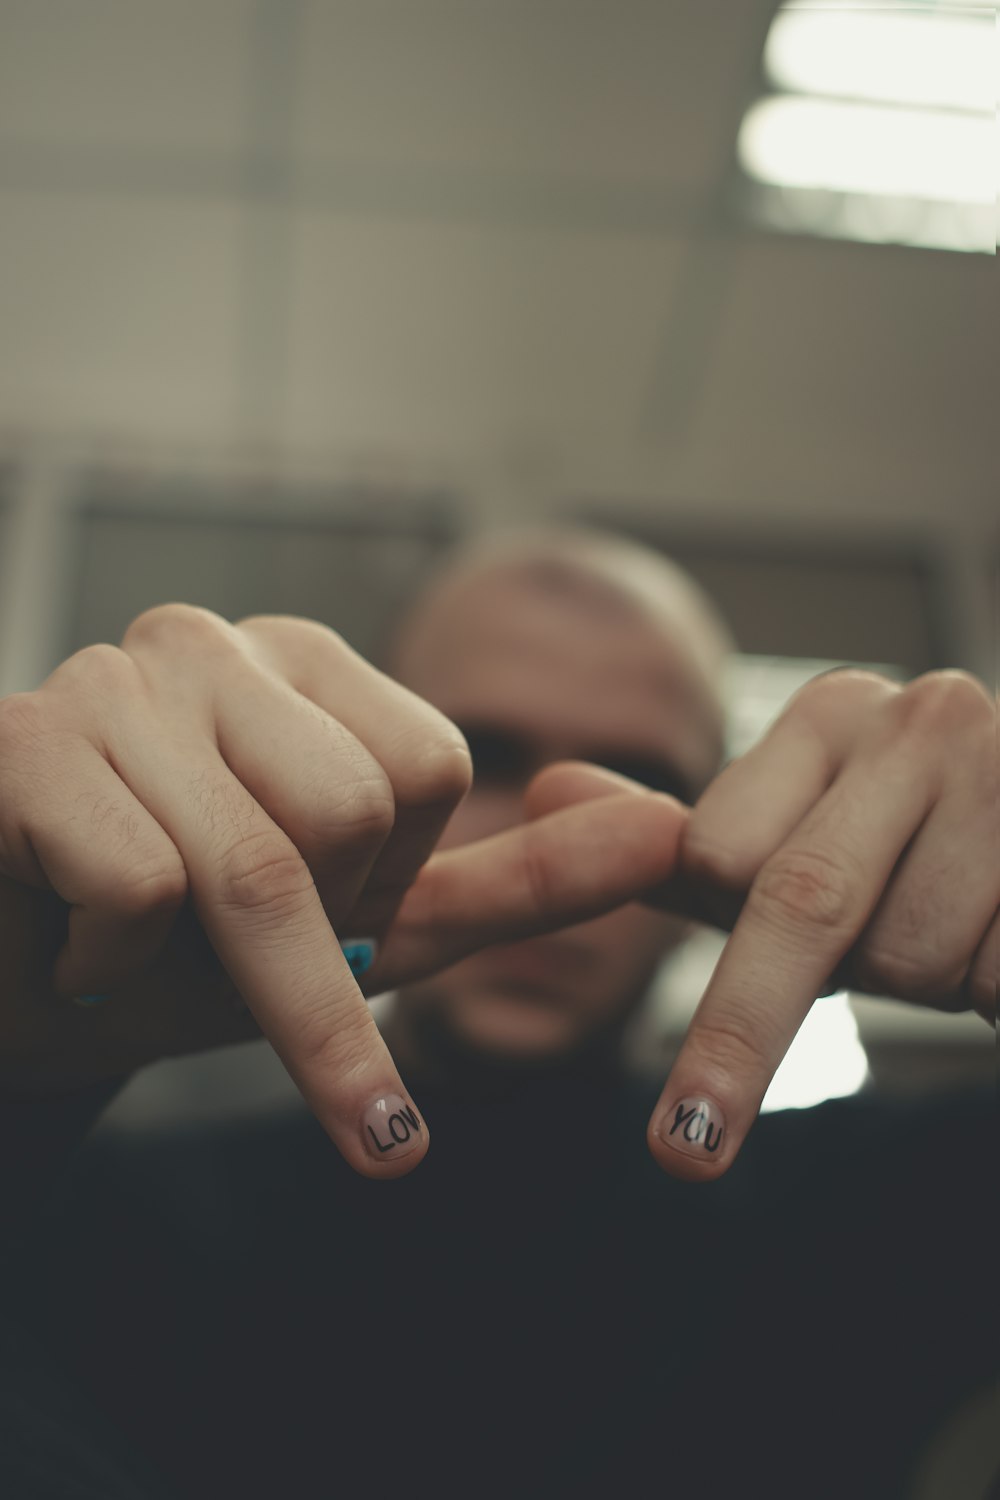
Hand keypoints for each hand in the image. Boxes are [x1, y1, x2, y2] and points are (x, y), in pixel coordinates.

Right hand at [0, 605, 686, 1176]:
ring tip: (139, 939)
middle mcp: (207, 640)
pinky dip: (115, 966)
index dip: (379, 886)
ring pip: (251, 864)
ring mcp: (106, 680)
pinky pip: (138, 890)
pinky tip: (69, 938)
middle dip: (302, 936)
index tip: (302, 907)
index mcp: (303, 662)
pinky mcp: (15, 743)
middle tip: (215, 935)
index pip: (431, 776)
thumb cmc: (197, 954)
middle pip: (352, 816)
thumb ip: (522, 878)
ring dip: (207, 963)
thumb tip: (670, 832)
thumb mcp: (380, 925)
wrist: (24, 998)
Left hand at [529, 669, 997, 1180]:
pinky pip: (995, 973)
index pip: (723, 854)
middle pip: (803, 902)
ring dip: (922, 986)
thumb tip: (544, 784)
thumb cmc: (915, 869)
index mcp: (832, 713)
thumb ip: (676, 844)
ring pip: (909, 955)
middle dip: (745, 1031)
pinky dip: (989, 994)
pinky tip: (999, 946)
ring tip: (958, 935)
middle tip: (686, 1150)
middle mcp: (920, 719)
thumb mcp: (791, 857)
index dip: (734, 939)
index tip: (734, 986)